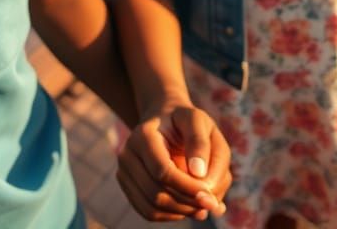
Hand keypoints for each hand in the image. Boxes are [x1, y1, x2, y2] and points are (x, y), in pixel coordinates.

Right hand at [116, 104, 230, 221]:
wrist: (164, 121)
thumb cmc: (184, 122)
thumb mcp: (198, 121)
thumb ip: (201, 143)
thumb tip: (199, 176)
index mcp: (144, 134)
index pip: (163, 172)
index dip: (188, 188)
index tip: (211, 195)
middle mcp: (128, 154)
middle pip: (157, 194)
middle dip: (188, 204)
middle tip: (212, 203)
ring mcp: (124, 172)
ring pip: (152, 208)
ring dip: (182, 212)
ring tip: (202, 204)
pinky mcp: (128, 187)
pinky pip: (149, 212)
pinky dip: (172, 215)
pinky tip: (188, 205)